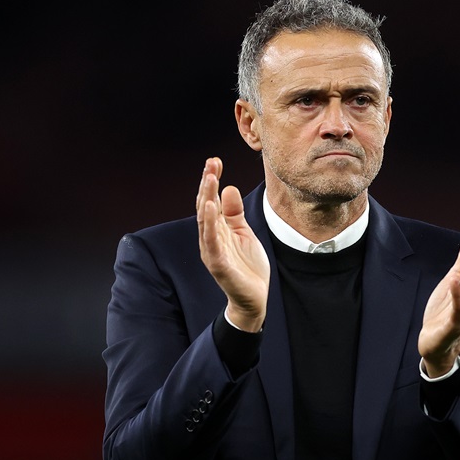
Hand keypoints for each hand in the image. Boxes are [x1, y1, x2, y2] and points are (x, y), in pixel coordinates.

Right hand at [196, 157, 269, 331]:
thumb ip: (235, 213)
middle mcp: (210, 238)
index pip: (211, 200)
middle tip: (211, 162)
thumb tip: (229, 188)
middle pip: (205, 206)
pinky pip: (212, 241)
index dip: (212, 181)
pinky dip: (210, 224)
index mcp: (217, 229)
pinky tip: (211, 207)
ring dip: (207, 198)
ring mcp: (212, 251)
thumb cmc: (247, 266)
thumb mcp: (243, 233)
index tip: (215, 161)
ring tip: (210, 178)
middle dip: (208, 184)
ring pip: (205, 221)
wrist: (254, 298)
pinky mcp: (218, 264)